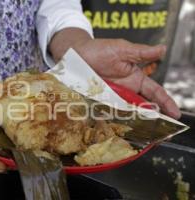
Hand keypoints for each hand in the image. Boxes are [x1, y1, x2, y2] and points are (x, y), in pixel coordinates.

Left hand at [50, 28, 180, 118]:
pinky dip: (113, 120)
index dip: (166, 103)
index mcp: (135, 78)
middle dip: (152, 119)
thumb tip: (163, 49)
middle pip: (142, 107)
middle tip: (161, 131)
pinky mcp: (99, 101)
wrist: (75, 54)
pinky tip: (118, 128)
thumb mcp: (122, 49)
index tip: (175, 114)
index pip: (154, 92)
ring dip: (134, 122)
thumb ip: (141, 52)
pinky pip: (108, 112)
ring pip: (126, 113)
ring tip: (142, 134)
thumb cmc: (99, 50)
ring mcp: (112, 97)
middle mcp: (125, 90)